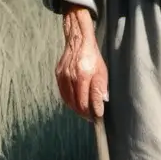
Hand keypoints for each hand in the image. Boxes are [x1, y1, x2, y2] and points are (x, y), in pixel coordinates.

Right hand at [55, 6, 107, 120]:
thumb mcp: (102, 71)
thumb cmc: (93, 56)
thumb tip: (101, 103)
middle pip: (76, 103)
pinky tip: (75, 104)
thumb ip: (101, 87)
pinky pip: (63, 94)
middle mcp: (71, 77)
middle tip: (92, 118)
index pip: (86, 100)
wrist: (78, 41)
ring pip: (68, 100)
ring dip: (76, 109)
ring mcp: (62, 76)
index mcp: (83, 75)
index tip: (98, 116)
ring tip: (85, 113)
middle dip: (84, 113)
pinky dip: (69, 101)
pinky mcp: (58, 75)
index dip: (92, 111)